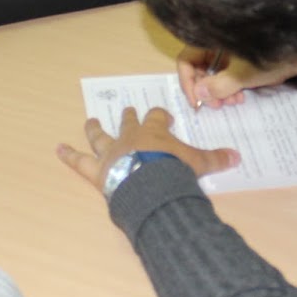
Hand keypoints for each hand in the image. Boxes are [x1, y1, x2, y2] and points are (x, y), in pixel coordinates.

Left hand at [56, 106, 238, 189]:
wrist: (151, 186)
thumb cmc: (174, 171)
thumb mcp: (199, 164)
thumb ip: (216, 159)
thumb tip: (238, 157)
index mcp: (153, 132)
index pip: (157, 116)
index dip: (160, 115)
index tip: (165, 118)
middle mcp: (130, 137)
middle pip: (128, 122)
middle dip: (128, 116)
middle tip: (127, 110)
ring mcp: (111, 153)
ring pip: (99, 136)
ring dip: (94, 129)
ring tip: (89, 121)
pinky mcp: (97, 170)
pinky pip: (79, 161)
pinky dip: (68, 156)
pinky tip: (58, 149)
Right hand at [178, 47, 295, 108]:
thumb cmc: (269, 58)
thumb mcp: (241, 75)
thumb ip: (217, 86)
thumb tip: (198, 94)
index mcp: (212, 38)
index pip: (186, 59)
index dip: (187, 81)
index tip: (196, 102)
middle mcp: (216, 42)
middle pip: (199, 67)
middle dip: (205, 89)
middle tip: (215, 106)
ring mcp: (229, 51)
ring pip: (213, 73)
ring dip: (219, 91)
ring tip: (232, 102)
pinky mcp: (240, 59)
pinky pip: (226, 74)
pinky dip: (229, 87)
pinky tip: (240, 97)